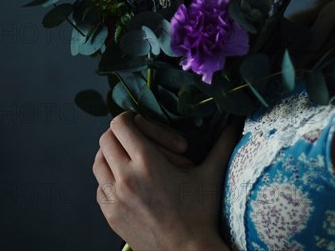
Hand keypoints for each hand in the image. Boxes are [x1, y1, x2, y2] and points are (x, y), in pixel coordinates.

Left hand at [92, 112, 241, 249]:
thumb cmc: (201, 214)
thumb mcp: (211, 174)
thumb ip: (223, 143)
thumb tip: (236, 122)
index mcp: (147, 163)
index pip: (120, 125)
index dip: (131, 119)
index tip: (145, 125)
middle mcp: (125, 178)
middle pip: (106, 140)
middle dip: (123, 135)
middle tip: (142, 141)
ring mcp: (114, 198)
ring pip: (98, 162)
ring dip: (113, 155)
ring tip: (135, 160)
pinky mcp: (110, 215)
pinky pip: (100, 186)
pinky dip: (110, 179)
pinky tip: (130, 183)